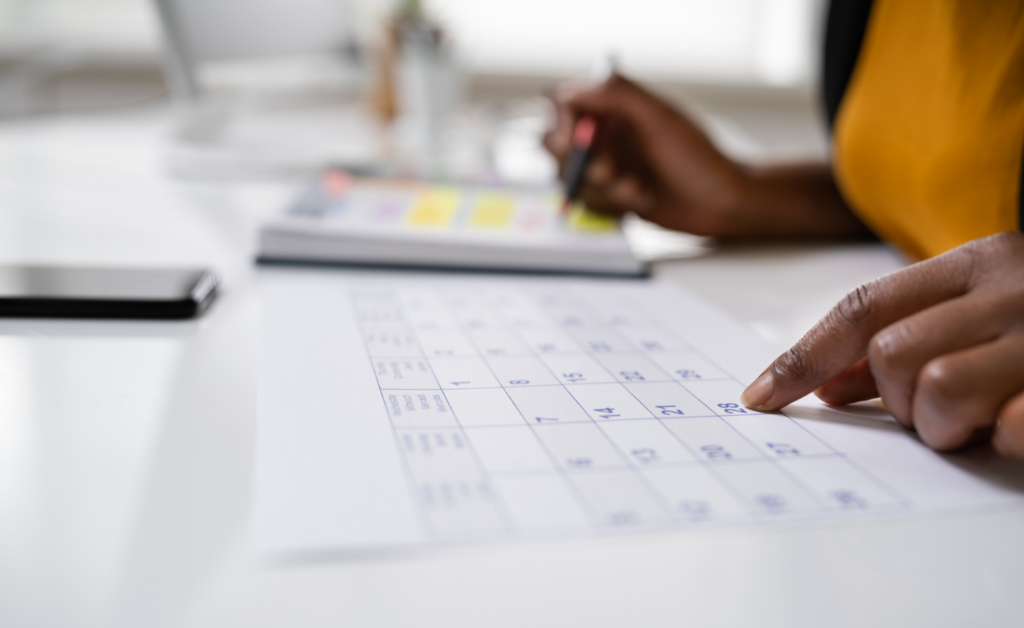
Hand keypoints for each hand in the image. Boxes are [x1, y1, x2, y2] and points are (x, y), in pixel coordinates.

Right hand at [542, 74, 868, 238]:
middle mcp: (607, 133)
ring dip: (602, 189)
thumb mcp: (660, 119)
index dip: (561, 122)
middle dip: (580, 162)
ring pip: (571, 178)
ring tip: (636, 190)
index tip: (572, 139)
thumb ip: (618, 95)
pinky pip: (587, 202)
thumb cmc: (699, 160)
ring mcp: (607, 164)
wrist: (721, 204)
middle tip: (611, 170)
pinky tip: (640, 201)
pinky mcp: (610, 195)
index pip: (565, 103)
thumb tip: (573, 90)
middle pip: (557, 143)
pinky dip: (610, 206)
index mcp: (616, 106)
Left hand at [740, 232, 1023, 456]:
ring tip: (979, 420)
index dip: (803, 358)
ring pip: (939, 388)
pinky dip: (1000, 439)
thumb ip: (905, 337)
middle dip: (894, 399)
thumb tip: (827, 388)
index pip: (863, 307)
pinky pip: (1009, 426)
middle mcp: (1008, 290)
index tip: (760, 397)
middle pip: (891, 352)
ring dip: (944, 426)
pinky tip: (1011, 428)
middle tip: (930, 411)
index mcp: (977, 264)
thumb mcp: (978, 310)